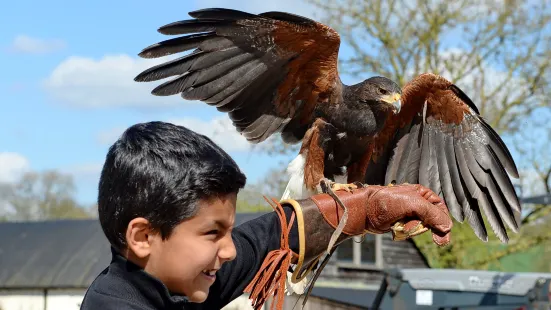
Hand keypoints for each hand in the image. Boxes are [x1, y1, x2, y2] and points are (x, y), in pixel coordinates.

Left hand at [310, 183, 452, 245]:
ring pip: (421, 229)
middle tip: (411, 227)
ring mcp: (409, 214)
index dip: (442, 221)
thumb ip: (432, 214)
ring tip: (399, 224)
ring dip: (411, 230)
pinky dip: (405, 233)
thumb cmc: (386, 202)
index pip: (440, 208)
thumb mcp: (412, 204)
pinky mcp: (401, 223)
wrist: (364, 211)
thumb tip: (448, 227)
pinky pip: (410, 233)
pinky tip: (395, 228)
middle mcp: (417, 203)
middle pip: (432, 221)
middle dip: (422, 226)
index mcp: (422, 193)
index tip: (442, 235)